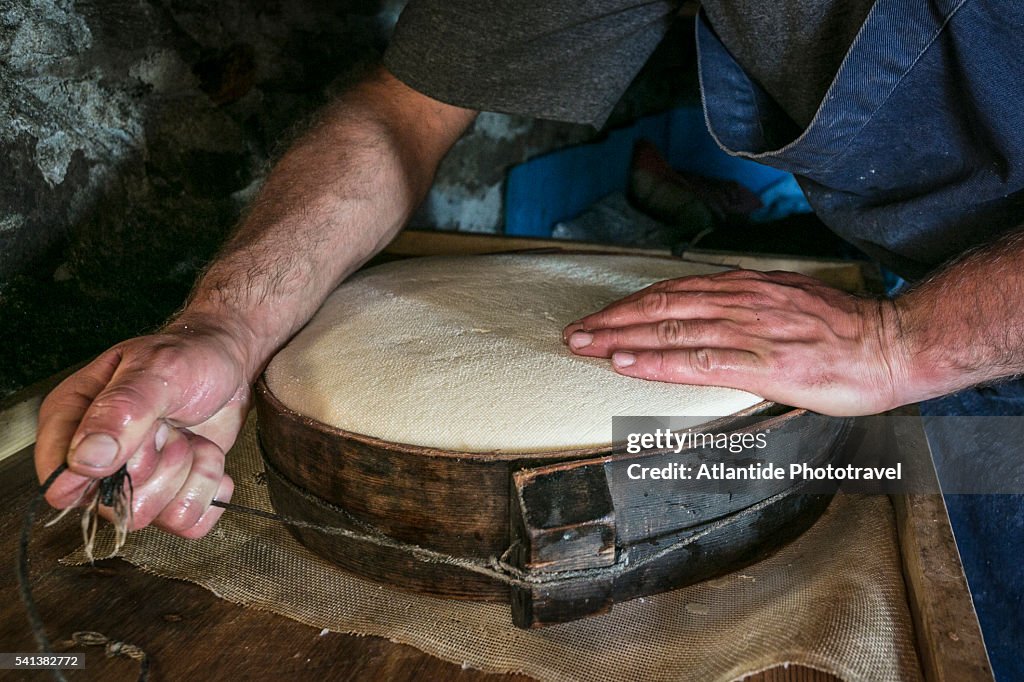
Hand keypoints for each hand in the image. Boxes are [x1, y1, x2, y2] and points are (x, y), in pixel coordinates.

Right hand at [34, 317, 252, 537]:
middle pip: (115, 506)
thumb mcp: (156, 372)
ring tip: (192, 438)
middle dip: (161, 467)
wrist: (230, 363)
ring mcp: (135, 482)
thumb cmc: (188, 357)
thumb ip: (120, 413)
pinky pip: (187, 523)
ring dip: (189, 476)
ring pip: (153, 518)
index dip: (105, 473)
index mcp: (72, 421)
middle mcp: (96, 460)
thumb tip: (85, 462)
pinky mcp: (169, 495)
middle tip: (174, 429)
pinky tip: (209, 459)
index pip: (59, 483)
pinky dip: (209, 492)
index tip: (145, 436)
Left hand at [563, 269, 909, 415]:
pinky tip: (627, 363)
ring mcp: (749, 330)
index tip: (602, 315)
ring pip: (670, 331)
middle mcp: (740, 302)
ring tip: (586, 346)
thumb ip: (749, 304)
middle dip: (613, 320)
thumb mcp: (789, 301)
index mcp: (746, 288)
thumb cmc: (845, 330)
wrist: (892, 344)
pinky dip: (656, 361)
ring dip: (620, 339)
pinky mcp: (762, 363)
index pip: (674, 291)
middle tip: (576, 331)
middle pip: (661, 307)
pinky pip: (697, 361)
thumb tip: (714, 311)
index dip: (631, 304)